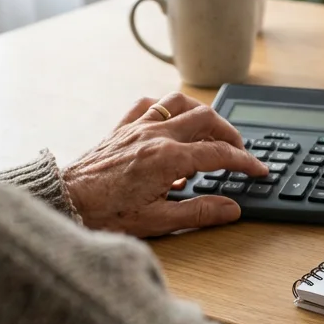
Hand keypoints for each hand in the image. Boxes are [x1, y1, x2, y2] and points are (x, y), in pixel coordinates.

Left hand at [61, 93, 269, 236]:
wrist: (65, 202)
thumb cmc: (105, 214)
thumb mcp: (158, 221)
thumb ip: (199, 211)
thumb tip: (231, 208)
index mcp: (168, 159)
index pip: (219, 154)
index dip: (244, 161)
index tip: (258, 169)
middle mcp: (155, 135)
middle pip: (206, 119)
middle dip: (229, 133)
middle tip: (238, 152)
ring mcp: (137, 127)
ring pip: (179, 103)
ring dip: (201, 113)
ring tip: (211, 131)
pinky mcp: (121, 127)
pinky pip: (149, 104)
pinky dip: (166, 108)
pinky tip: (171, 121)